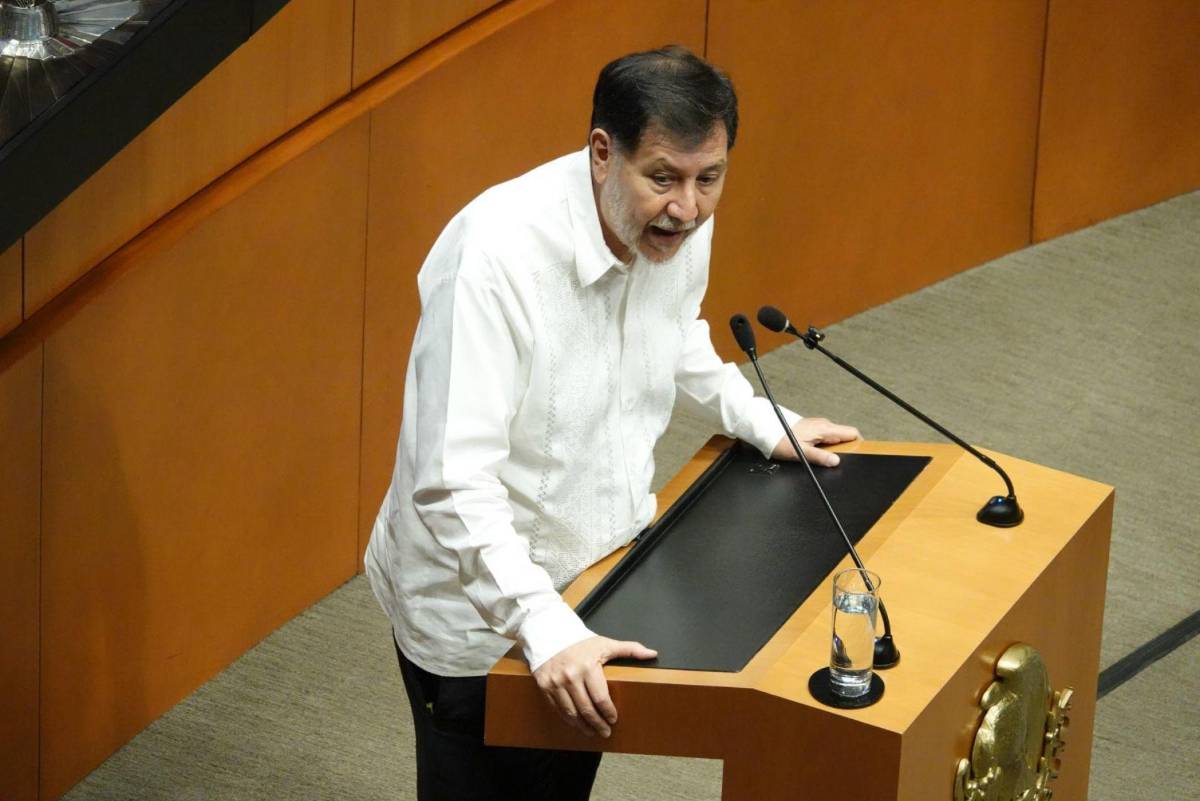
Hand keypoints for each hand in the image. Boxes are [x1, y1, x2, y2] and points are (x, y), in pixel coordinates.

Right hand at [532, 636, 656, 737]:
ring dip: (583, 726)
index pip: (600, 698)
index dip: (608, 712)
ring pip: (571, 713)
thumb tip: (652, 653)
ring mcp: (556, 683)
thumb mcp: (606, 644)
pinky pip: (558, 709)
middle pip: (586, 709)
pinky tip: (577, 724)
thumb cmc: (580, 642)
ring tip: (593, 732)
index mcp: (587, 667)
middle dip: (598, 724)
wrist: (550, 634)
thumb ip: (630, 649)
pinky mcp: (545, 686)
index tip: (614, 719)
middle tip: (606, 732)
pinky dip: (568, 719)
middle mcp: (570, 676)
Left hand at [771, 417, 860, 465]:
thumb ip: (820, 457)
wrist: (766, 429)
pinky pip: (826, 438)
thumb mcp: (801, 452)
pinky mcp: (812, 429)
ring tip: (828, 459)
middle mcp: (823, 425)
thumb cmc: (781, 439)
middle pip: (845, 436)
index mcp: (825, 429)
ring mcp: (818, 426)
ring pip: (835, 437)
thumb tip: (836, 461)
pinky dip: (826, 446)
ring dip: (835, 448)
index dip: (859, 443)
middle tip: (840, 461)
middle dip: (847, 448)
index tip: (859, 454)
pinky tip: (819, 454)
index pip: (852, 432)